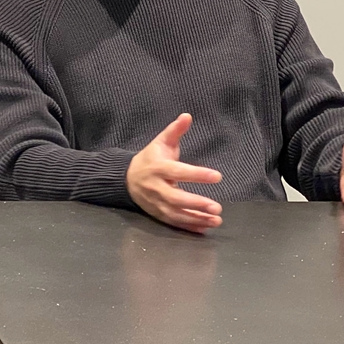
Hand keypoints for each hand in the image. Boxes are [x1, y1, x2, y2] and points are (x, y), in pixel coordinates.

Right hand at [126, 113, 222, 233]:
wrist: (126, 178)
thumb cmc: (150, 158)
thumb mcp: (160, 142)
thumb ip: (175, 131)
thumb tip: (187, 115)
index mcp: (158, 168)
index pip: (179, 172)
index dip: (197, 174)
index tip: (218, 176)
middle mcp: (156, 187)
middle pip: (175, 198)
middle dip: (196, 204)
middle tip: (217, 206)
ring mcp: (155, 203)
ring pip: (176, 214)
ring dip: (196, 218)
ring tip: (216, 220)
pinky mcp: (157, 214)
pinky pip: (173, 222)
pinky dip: (189, 227)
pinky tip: (205, 228)